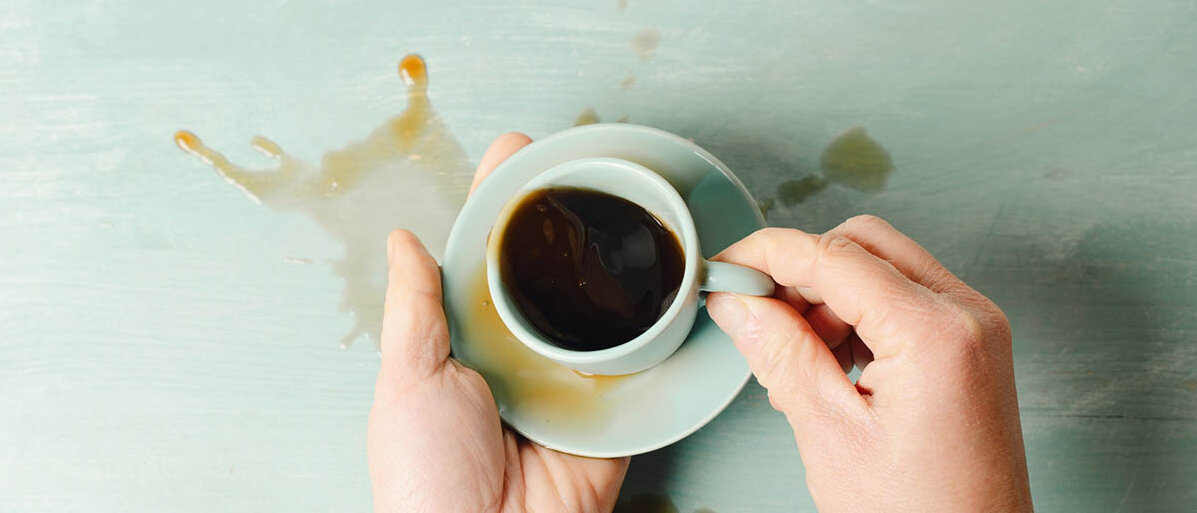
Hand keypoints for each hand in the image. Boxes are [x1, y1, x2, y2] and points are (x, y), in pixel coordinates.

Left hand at [367, 133, 628, 512]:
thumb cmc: (428, 481)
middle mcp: (521, 352)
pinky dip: (654, 327)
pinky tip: (665, 282)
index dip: (500, 205)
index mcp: (467, 340)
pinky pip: (638, 361)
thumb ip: (415, 312)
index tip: (517, 155)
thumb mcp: (408, 384)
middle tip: (585, 164)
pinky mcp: (611, 411)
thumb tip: (403, 243)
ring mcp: (569, 379)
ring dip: (615, 264)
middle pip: (547, 271)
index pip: (485, 256)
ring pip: (597, 309)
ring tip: (631, 203)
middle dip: (567, 218)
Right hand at [706, 217, 1031, 511]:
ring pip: (882, 267)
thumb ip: (780, 355)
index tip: (727, 267)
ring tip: (795, 356)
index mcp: (936, 333)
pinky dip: (857, 317)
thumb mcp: (832, 435)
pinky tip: (829, 364)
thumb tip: (741, 303)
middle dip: (801, 271)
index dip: (768, 254)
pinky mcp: (969, 349)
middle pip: (863, 244)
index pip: (834, 256)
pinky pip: (903, 301)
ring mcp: (975, 331)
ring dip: (827, 296)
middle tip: (753, 309)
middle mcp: (967, 318)